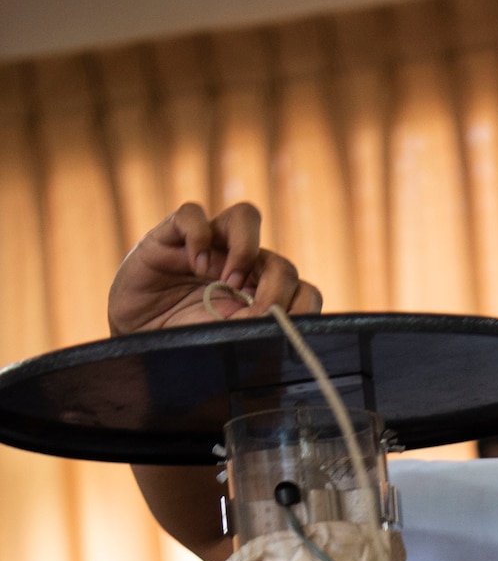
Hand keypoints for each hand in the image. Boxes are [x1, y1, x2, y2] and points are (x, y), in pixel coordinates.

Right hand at [108, 201, 321, 335]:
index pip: (301, 290)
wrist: (133, 341)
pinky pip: (192, 214)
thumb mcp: (226, 346)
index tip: (279, 327)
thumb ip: (257, 334)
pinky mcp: (171, 236)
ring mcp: (208, 248)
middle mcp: (240, 270)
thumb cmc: (181, 345)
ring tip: (227, 282)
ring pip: (245, 218)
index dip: (298, 304)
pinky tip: (194, 267)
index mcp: (261, 300)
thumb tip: (288, 328)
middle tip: (254, 312)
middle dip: (275, 287)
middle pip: (280, 260)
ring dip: (245, 249)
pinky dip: (198, 236)